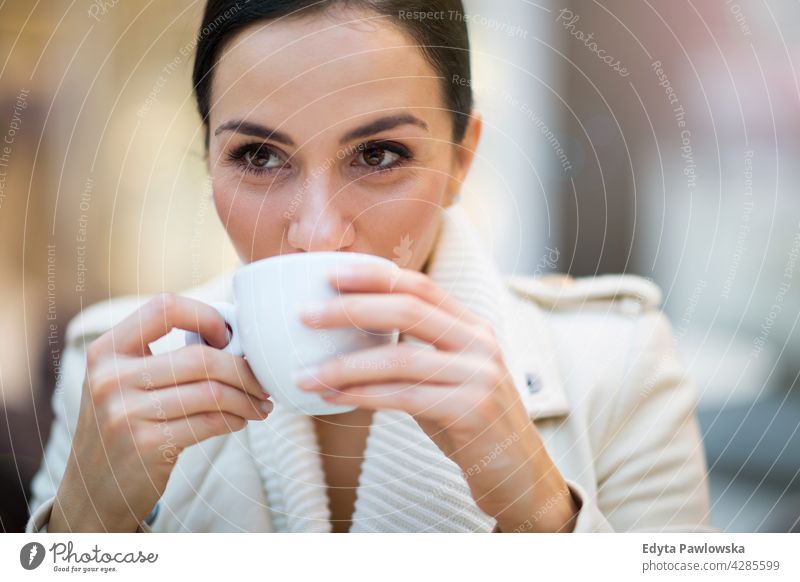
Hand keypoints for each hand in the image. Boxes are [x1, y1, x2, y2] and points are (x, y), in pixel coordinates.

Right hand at [50, 294, 272, 531]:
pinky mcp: (147, 445)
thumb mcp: (124, 381)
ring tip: (260, 404)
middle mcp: (111, 378)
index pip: (165, 308)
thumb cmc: (124, 424)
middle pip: (200, 359)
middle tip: (262, 382)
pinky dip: (235, 419)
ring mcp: (125, 413)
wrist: (93, 488)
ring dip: (246, 399)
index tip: (228, 337)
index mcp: (106, 350)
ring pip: (212, 393)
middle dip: (243, 370)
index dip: (206, 317)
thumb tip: (237, 338)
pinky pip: (209, 422)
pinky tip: (241, 420)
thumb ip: (163, 355)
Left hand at [294, 262, 578, 531]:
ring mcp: (479, 375)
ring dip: (344, 366)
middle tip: (305, 316)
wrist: (519, 473)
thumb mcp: (447, 377)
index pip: (420, 286)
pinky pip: (404, 397)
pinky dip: (362, 396)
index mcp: (472, 326)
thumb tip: (348, 342)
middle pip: (408, 310)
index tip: (331, 275)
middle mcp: (479, 343)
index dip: (374, 276)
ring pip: (399, 358)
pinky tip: (333, 398)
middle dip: (350, 309)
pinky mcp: (472, 411)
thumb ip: (413, 354)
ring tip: (306, 374)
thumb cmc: (471, 424)